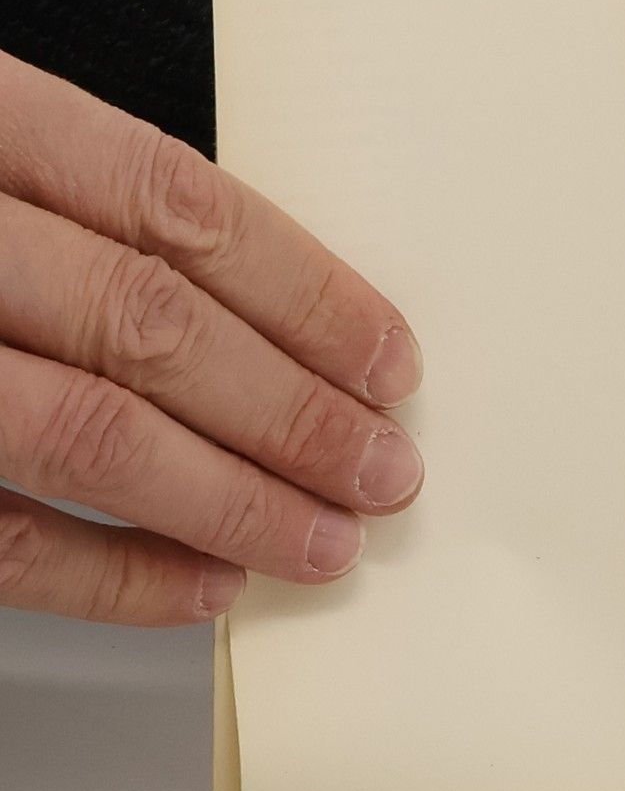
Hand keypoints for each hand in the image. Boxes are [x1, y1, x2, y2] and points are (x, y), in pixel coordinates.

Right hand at [0, 51, 422, 624]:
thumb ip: (68, 202)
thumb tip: (259, 308)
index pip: (176, 203)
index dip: (304, 287)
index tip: (390, 357)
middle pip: (151, 324)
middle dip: (292, 409)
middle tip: (385, 471)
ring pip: (85, 432)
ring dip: (230, 499)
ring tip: (326, 542)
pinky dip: (108, 574)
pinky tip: (202, 588)